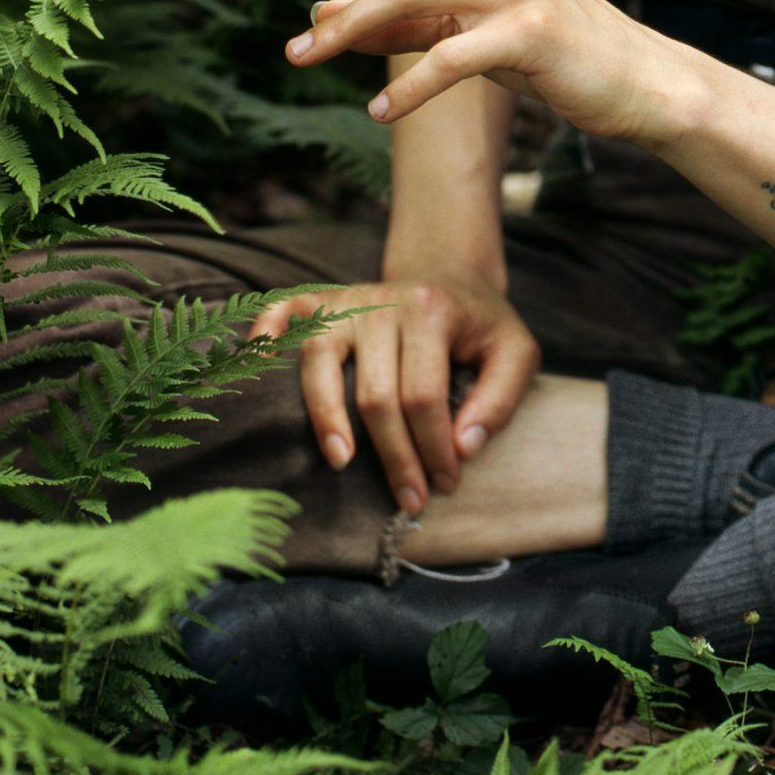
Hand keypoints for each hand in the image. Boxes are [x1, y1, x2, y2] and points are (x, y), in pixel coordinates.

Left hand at [248, 0, 707, 147]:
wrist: (635, 78)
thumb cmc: (545, 48)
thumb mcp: (465, 22)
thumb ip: (396, 18)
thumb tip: (314, 18)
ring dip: (343, 25)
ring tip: (298, 58)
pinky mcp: (528, 33)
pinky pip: (449, 58)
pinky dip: (407, 88)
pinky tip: (378, 113)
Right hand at [248, 269, 540, 512]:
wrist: (451, 276)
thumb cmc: (481, 326)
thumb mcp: (516, 353)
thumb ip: (499, 399)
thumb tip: (464, 449)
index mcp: (432, 311)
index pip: (425, 395)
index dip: (434, 447)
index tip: (445, 484)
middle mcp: (383, 301)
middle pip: (376, 393)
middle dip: (395, 456)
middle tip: (410, 498)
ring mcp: (346, 299)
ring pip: (321, 362)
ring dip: (327, 418)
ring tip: (343, 463)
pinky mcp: (320, 300)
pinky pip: (282, 314)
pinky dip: (264, 337)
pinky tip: (258, 366)